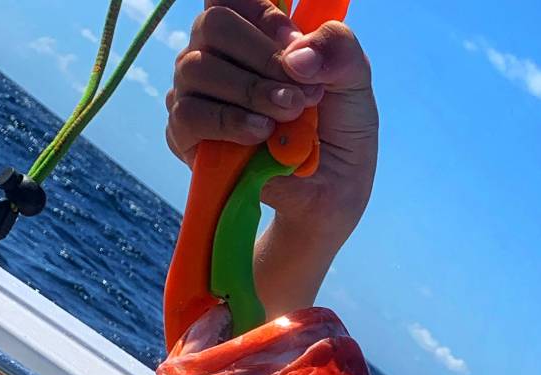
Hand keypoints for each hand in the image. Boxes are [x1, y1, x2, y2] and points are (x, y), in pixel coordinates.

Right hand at [166, 0, 377, 311]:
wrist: (331, 192)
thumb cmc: (338, 130)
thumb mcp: (354, 81)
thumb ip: (338, 50)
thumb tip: (296, 57)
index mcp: (252, 30)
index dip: (263, 15)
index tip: (296, 46)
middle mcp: (217, 54)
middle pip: (213, 24)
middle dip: (262, 57)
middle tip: (300, 95)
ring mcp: (196, 93)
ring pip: (197, 68)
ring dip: (251, 91)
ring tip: (288, 115)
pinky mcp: (186, 136)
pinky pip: (189, 115)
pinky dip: (228, 122)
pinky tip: (260, 135)